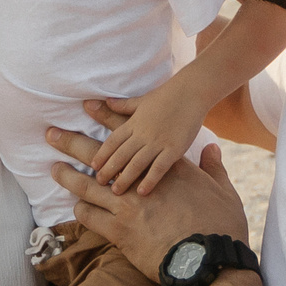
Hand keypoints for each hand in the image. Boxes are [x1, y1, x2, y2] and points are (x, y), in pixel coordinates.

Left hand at [45, 135, 248, 279]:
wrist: (208, 259)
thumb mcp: (223, 191)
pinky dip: (81, 210)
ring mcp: (126, 205)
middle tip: (51, 134)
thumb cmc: (220, 226)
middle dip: (71, 142)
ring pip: (86, 186)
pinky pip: (90, 216)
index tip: (88, 106)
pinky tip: (75, 207)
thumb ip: (214, 167)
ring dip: (67, 176)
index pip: (131, 137)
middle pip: (98, 156)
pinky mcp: (118, 231)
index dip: (106, 118)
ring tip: (53, 168)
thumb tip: (212, 149)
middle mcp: (140, 181)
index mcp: (165, 166)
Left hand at [81, 83, 204, 195]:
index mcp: (134, 122)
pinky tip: (142, 192)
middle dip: (108, 170)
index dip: (102, 154)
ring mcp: (158, 141)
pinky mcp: (174, 149)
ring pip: (136, 163)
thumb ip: (123, 106)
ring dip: (124, 178)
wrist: (192, 92)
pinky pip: (159, 167)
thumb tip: (103, 101)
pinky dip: (150, 180)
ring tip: (115, 191)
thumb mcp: (141, 100)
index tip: (93, 166)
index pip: (113, 141)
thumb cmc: (167, 96)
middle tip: (99, 182)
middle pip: (121, 154)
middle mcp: (143, 133)